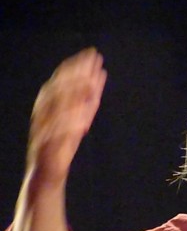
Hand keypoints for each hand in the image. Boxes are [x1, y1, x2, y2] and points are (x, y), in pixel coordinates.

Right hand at [27, 48, 106, 183]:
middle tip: (93, 60)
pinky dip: (69, 125)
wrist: (47, 175)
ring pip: (56, 107)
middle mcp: (43, 114)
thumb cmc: (62, 145)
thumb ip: (88, 101)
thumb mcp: (78, 119)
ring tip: (91, 81)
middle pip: (59, 88)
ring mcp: (42, 129)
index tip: (92, 55)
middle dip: (77, 73)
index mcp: (48, 105)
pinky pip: (57, 134)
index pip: (62, 80)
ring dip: (74, 93)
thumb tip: (99, 76)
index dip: (76, 67)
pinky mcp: (46, 147)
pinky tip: (84, 120)